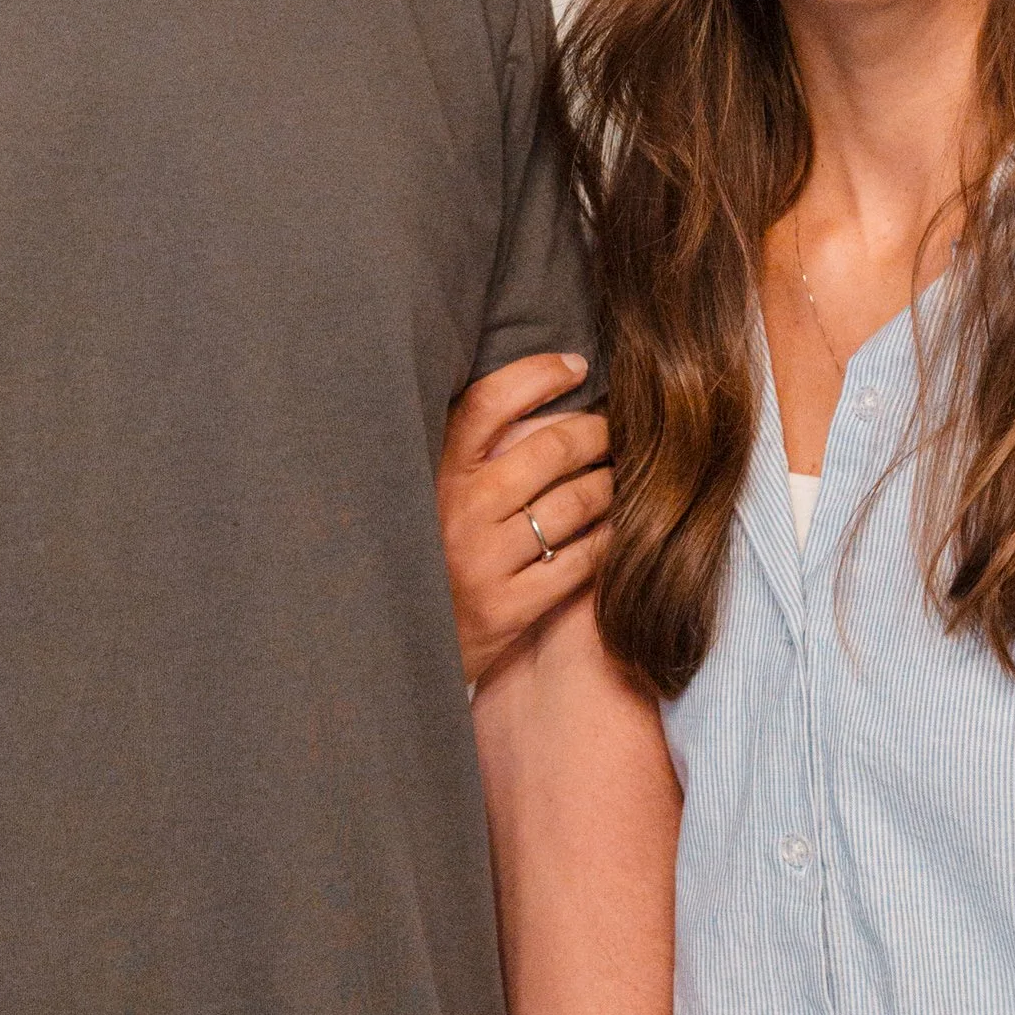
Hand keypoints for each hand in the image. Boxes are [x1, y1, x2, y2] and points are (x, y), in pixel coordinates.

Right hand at [439, 356, 612, 681]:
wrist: (393, 649)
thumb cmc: (423, 557)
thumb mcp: (423, 495)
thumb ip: (462, 453)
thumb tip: (529, 394)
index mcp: (433, 472)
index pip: (489, 401)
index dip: (539, 374)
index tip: (575, 365)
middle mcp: (459, 509)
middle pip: (551, 448)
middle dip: (597, 432)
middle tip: (615, 430)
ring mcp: (485, 559)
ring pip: (577, 502)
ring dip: (611, 484)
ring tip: (620, 478)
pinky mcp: (510, 606)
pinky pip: (583, 558)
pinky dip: (610, 538)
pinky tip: (617, 529)